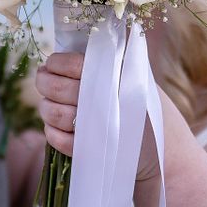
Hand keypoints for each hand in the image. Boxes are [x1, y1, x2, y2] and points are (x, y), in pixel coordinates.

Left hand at [37, 51, 162, 179]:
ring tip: (47, 103)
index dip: (56, 62)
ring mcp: (98, 128)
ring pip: (54, 114)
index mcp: (116, 77)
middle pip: (57, 88)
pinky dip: (51, 132)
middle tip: (42, 79)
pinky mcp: (91, 151)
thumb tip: (69, 54)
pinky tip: (53, 127)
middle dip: (44, 82)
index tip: (51, 63)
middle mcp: (106, 101)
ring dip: (45, 108)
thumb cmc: (146, 110)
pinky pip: (59, 140)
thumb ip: (110, 64)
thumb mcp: (137, 78)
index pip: (74, 64)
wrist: (165, 151)